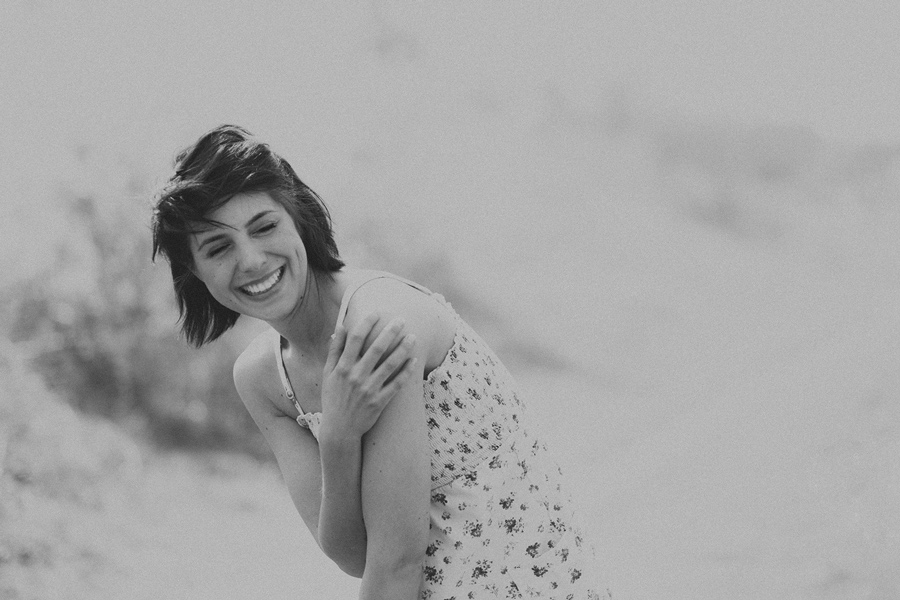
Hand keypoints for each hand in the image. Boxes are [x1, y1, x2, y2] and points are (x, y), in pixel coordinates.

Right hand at [320, 314, 417, 440]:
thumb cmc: (333, 398)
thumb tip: (341, 327)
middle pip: (376, 348)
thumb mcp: (328, 374)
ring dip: (403, 349)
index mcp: (342, 367)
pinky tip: (414, 361)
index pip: (356, 339)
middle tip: (401, 319)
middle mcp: (356, 377)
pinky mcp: (379, 402)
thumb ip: (334, 350)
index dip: (367, 323)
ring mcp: (368, 390)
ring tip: (413, 337)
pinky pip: (396, 385)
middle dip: (390, 331)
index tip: (377, 312)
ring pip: (390, 365)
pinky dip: (406, 372)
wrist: (339, 430)